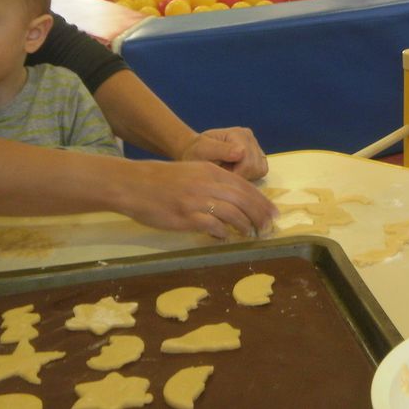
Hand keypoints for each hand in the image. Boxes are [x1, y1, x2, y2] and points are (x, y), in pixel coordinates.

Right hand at [120, 160, 278, 239]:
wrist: (135, 184)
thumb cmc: (164, 179)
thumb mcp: (194, 171)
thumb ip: (215, 181)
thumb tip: (236, 198)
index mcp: (211, 171)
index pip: (245, 186)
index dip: (261, 200)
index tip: (273, 212)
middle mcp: (207, 184)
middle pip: (243, 200)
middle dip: (260, 215)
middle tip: (268, 227)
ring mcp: (196, 201)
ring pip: (231, 213)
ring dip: (244, 225)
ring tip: (250, 233)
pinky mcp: (185, 216)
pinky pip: (212, 226)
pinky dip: (223, 233)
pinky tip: (226, 237)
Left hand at [177, 127, 268, 180]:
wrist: (196, 152)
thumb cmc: (196, 152)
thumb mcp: (202, 150)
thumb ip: (220, 150)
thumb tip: (242, 152)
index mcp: (238, 134)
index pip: (247, 163)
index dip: (234, 174)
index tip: (219, 173)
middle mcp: (250, 137)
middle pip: (255, 167)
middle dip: (239, 175)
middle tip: (222, 172)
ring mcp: (255, 145)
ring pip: (260, 170)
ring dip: (244, 175)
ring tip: (228, 170)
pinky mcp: (258, 154)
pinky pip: (261, 171)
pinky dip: (250, 174)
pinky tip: (236, 170)